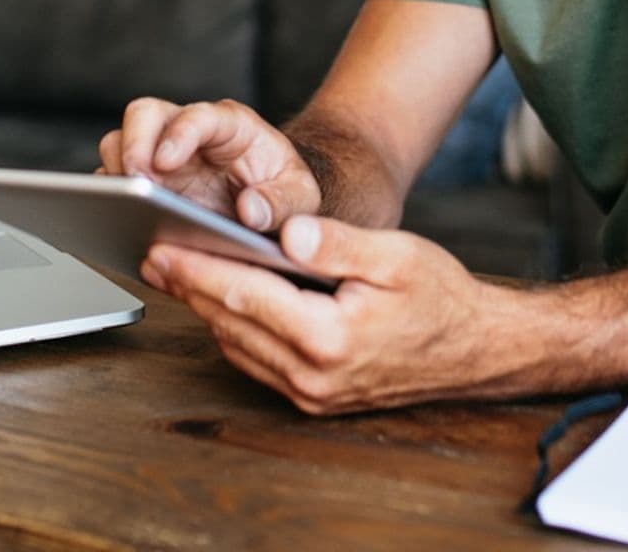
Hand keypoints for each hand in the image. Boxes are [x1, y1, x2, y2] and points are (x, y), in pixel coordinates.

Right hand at [98, 97, 320, 232]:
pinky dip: (109, 201)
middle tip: (134, 184)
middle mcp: (187, 132)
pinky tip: (119, 225)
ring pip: (119, 143)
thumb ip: (282, 202)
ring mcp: (160, 155)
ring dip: (117, 173)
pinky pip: (113, 182)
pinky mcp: (144, 182)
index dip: (179, 134)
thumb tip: (250, 211)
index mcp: (229, 126)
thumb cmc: (282, 191)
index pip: (199, 116)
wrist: (270, 203)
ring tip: (124, 209)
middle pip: (145, 115)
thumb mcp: (299, 197)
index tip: (165, 162)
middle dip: (133, 145)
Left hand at [140, 215, 517, 413]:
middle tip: (151, 254)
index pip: (244, 296)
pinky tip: (219, 302)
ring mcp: (312, 393)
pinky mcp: (315, 398)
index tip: (162, 246)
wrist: (475, 351)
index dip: (197, 269)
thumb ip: (336, 243)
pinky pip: (259, 361)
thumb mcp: (396, 256)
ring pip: (239, 346)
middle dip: (189, 287)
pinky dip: (233, 329)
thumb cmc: (441, 297)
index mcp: (329, 337)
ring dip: (206, 309)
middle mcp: (313, 375)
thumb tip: (286, 229)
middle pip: (231, 323)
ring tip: (175, 272)